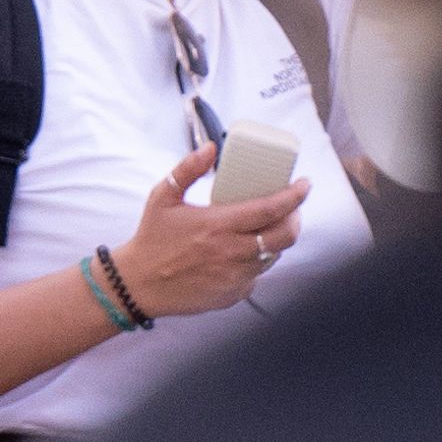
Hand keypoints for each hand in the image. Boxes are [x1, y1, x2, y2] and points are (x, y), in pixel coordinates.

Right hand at [103, 139, 300, 320]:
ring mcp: (234, 277)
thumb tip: (211, 147)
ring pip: (273, 255)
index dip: (294, 196)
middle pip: (285, 235)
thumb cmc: (151, 239)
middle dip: (296, 218)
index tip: (304, 184)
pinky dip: (256, 261)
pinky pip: (256, 275)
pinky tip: (243, 251)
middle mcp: (231, 253)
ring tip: (267, 226)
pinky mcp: (232, 294)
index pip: (270, 209)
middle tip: (291, 207)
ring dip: (276, 239)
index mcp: (218, 225)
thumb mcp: (163, 197)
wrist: (138, 285)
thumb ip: (188, 169)